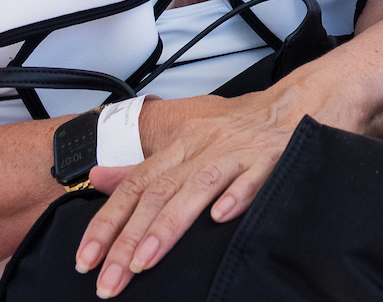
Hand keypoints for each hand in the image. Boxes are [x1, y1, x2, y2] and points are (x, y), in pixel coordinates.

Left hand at [75, 88, 311, 298]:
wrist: (296, 102)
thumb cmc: (239, 128)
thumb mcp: (185, 140)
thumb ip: (142, 165)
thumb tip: (96, 178)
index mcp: (179, 146)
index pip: (134, 185)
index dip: (106, 222)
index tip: (85, 259)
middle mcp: (203, 148)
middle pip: (158, 192)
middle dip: (128, 238)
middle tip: (108, 280)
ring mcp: (238, 152)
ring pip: (197, 186)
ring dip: (169, 225)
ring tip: (144, 261)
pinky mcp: (273, 157)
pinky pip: (255, 176)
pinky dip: (237, 195)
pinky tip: (221, 218)